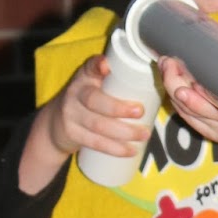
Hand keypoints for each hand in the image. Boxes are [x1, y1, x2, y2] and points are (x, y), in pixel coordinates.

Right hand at [18, 53, 152, 194]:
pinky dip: (115, 148)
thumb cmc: (89, 102)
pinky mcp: (72, 133)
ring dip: (123, 132)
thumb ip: (118, 83)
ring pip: (97, 124)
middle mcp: (76, 93)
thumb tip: (161, 81)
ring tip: (144, 135)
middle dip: (118, 108)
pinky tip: (130, 151)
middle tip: (140, 112)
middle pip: (94, 100)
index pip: (89, 68)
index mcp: (85, 77)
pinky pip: (94, 142)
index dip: (96, 66)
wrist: (56, 123)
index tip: (105, 66)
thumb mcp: (97, 87)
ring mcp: (71, 114)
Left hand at [158, 28, 217, 148]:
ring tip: (166, 66)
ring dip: (173, 91)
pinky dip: (177, 101)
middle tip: (170, 64)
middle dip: (178, 88)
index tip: (192, 82)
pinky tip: (170, 82)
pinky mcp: (210, 132)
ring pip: (190, 116)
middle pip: (199, 113)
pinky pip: (188, 118)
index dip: (201, 101)